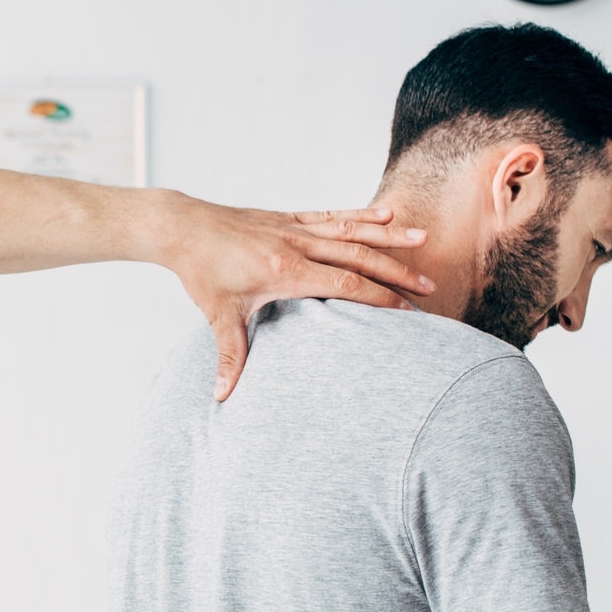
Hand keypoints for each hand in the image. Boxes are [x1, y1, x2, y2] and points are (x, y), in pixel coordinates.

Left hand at [154, 195, 431, 400]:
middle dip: (396, 273)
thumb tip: (223, 396)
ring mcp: (294, 229)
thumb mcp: (217, 315)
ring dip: (388, 239)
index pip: (344, 284)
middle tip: (429, 287)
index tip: (406, 310)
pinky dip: (360, 215)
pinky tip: (385, 216)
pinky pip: (332, 216)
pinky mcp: (289, 218)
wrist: (182, 227)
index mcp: (284, 271)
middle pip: (358, 257)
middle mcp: (296, 245)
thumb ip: (228, 355)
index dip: (378, 296)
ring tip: (423, 242)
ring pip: (351, 231)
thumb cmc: (201, 271)